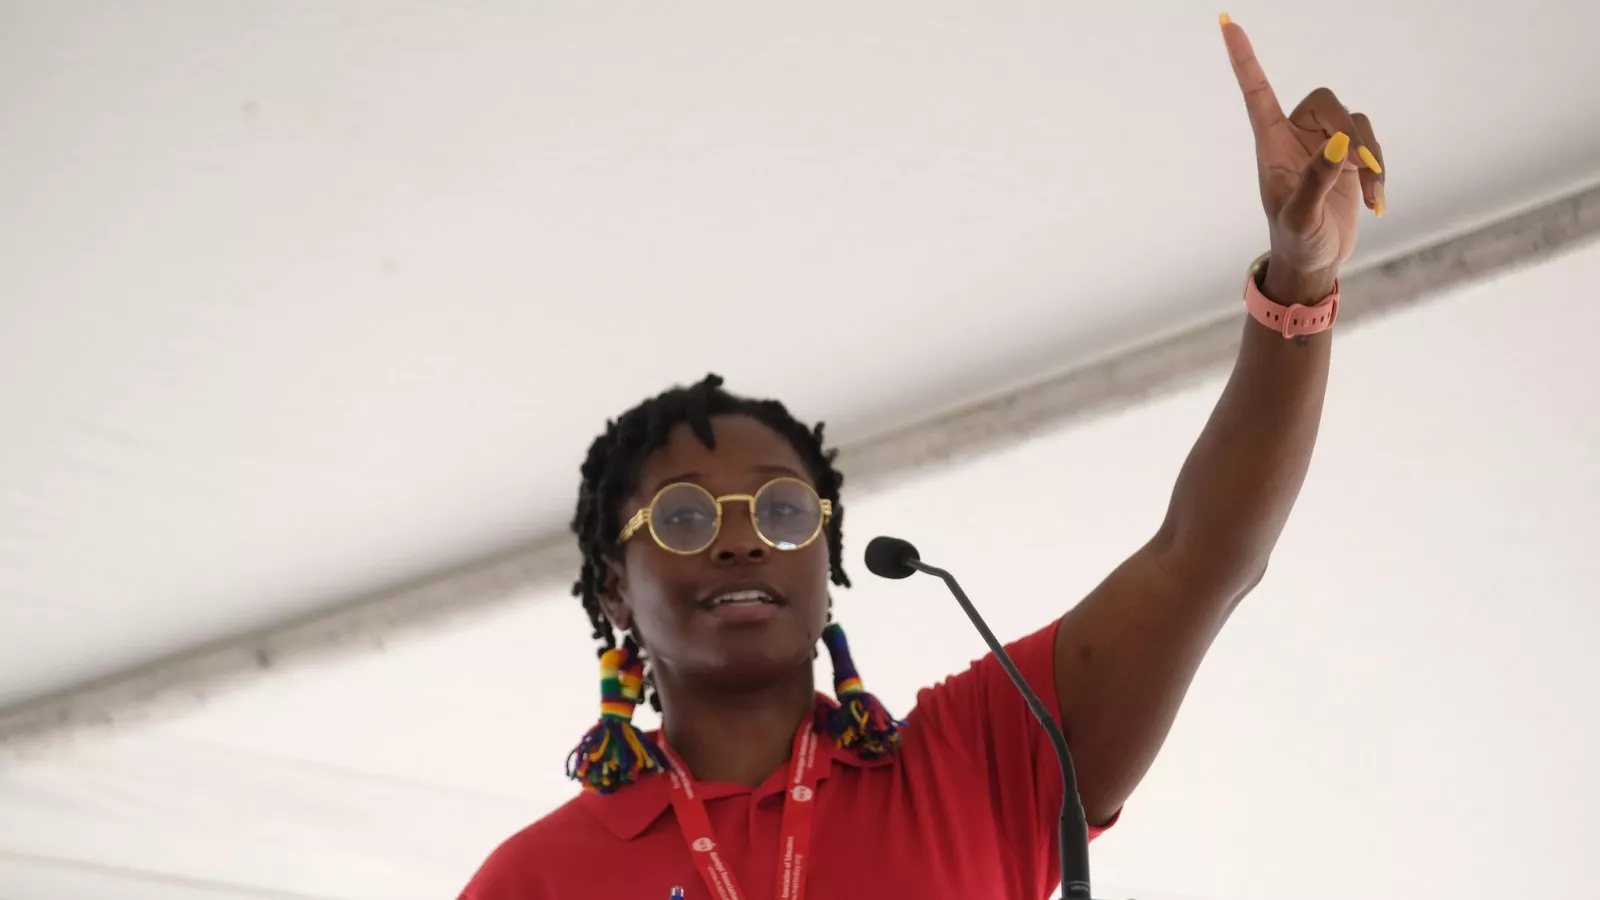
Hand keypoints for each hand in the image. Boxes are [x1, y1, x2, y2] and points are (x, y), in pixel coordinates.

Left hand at [1221, 15, 1384, 301]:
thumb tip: (1339, 145)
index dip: (1244, 59)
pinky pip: (1371, 146)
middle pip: (1326, 102)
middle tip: (1360, 166)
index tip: (1227, 23)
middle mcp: (1296, 138)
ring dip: (1371, 159)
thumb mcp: (1301, 216)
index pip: (1256, 92)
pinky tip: (1376, 204)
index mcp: (1271, 145)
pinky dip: (1379, 172)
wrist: (1313, 263)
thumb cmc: (1296, 241)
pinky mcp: (1348, 159)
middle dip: (1348, 131)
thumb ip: (1317, 180)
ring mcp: (1324, 146)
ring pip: (1356, 125)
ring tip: (1371, 196)